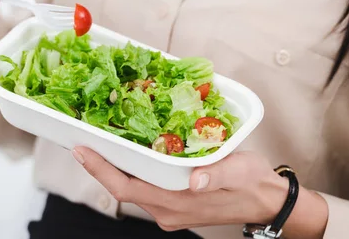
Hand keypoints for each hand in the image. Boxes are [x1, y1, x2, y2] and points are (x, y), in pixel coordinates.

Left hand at [72, 147, 327, 236]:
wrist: (267, 201)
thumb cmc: (254, 184)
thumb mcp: (240, 171)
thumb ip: (216, 176)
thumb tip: (194, 179)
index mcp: (178, 202)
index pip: (127, 188)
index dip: (101, 170)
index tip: (81, 150)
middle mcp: (168, 210)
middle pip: (124, 187)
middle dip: (103, 164)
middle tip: (86, 138)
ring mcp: (171, 210)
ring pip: (135, 187)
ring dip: (118, 167)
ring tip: (106, 141)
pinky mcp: (176, 205)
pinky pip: (147, 188)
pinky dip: (136, 170)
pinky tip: (136, 151)